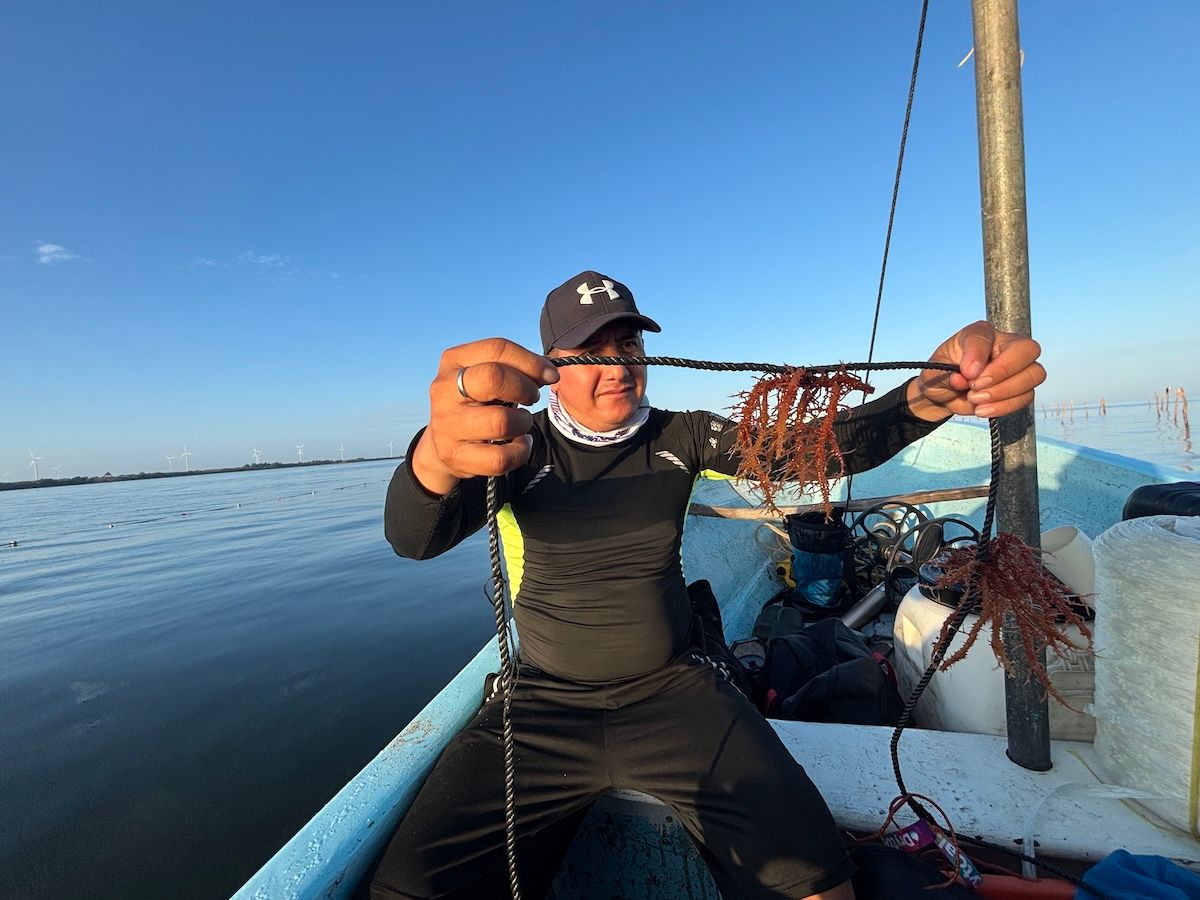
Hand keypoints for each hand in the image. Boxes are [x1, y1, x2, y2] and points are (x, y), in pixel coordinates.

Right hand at [411, 338, 559, 494]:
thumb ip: (515, 368)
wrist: (440, 445)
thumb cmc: (475, 403)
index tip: (550, 375)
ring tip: (521, 422)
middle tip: (531, 398)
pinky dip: (520, 451)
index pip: (497, 348)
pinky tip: (519, 443)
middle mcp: (444, 390)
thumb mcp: (485, 377)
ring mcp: (447, 425)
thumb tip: (548, 372)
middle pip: (494, 378)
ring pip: (501, 421)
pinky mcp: (455, 456)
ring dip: (524, 422)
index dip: (531, 361)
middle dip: (525, 388)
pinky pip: (500, 458)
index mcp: (453, 361)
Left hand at [908, 320, 1045, 419]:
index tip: (966, 372)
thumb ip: (948, 373)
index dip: (977, 355)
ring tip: (975, 400)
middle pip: (1028, 349)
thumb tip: (963, 378)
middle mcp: (1004, 345)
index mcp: (980, 334)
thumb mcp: (934, 370)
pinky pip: (1026, 396)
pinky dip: (1005, 406)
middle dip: (1003, 372)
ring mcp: (1018, 366)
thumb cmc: (941, 374)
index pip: (986, 336)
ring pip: (1034, 374)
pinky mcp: (1021, 388)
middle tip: (975, 387)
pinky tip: (982, 410)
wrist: (944, 394)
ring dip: (1004, 392)